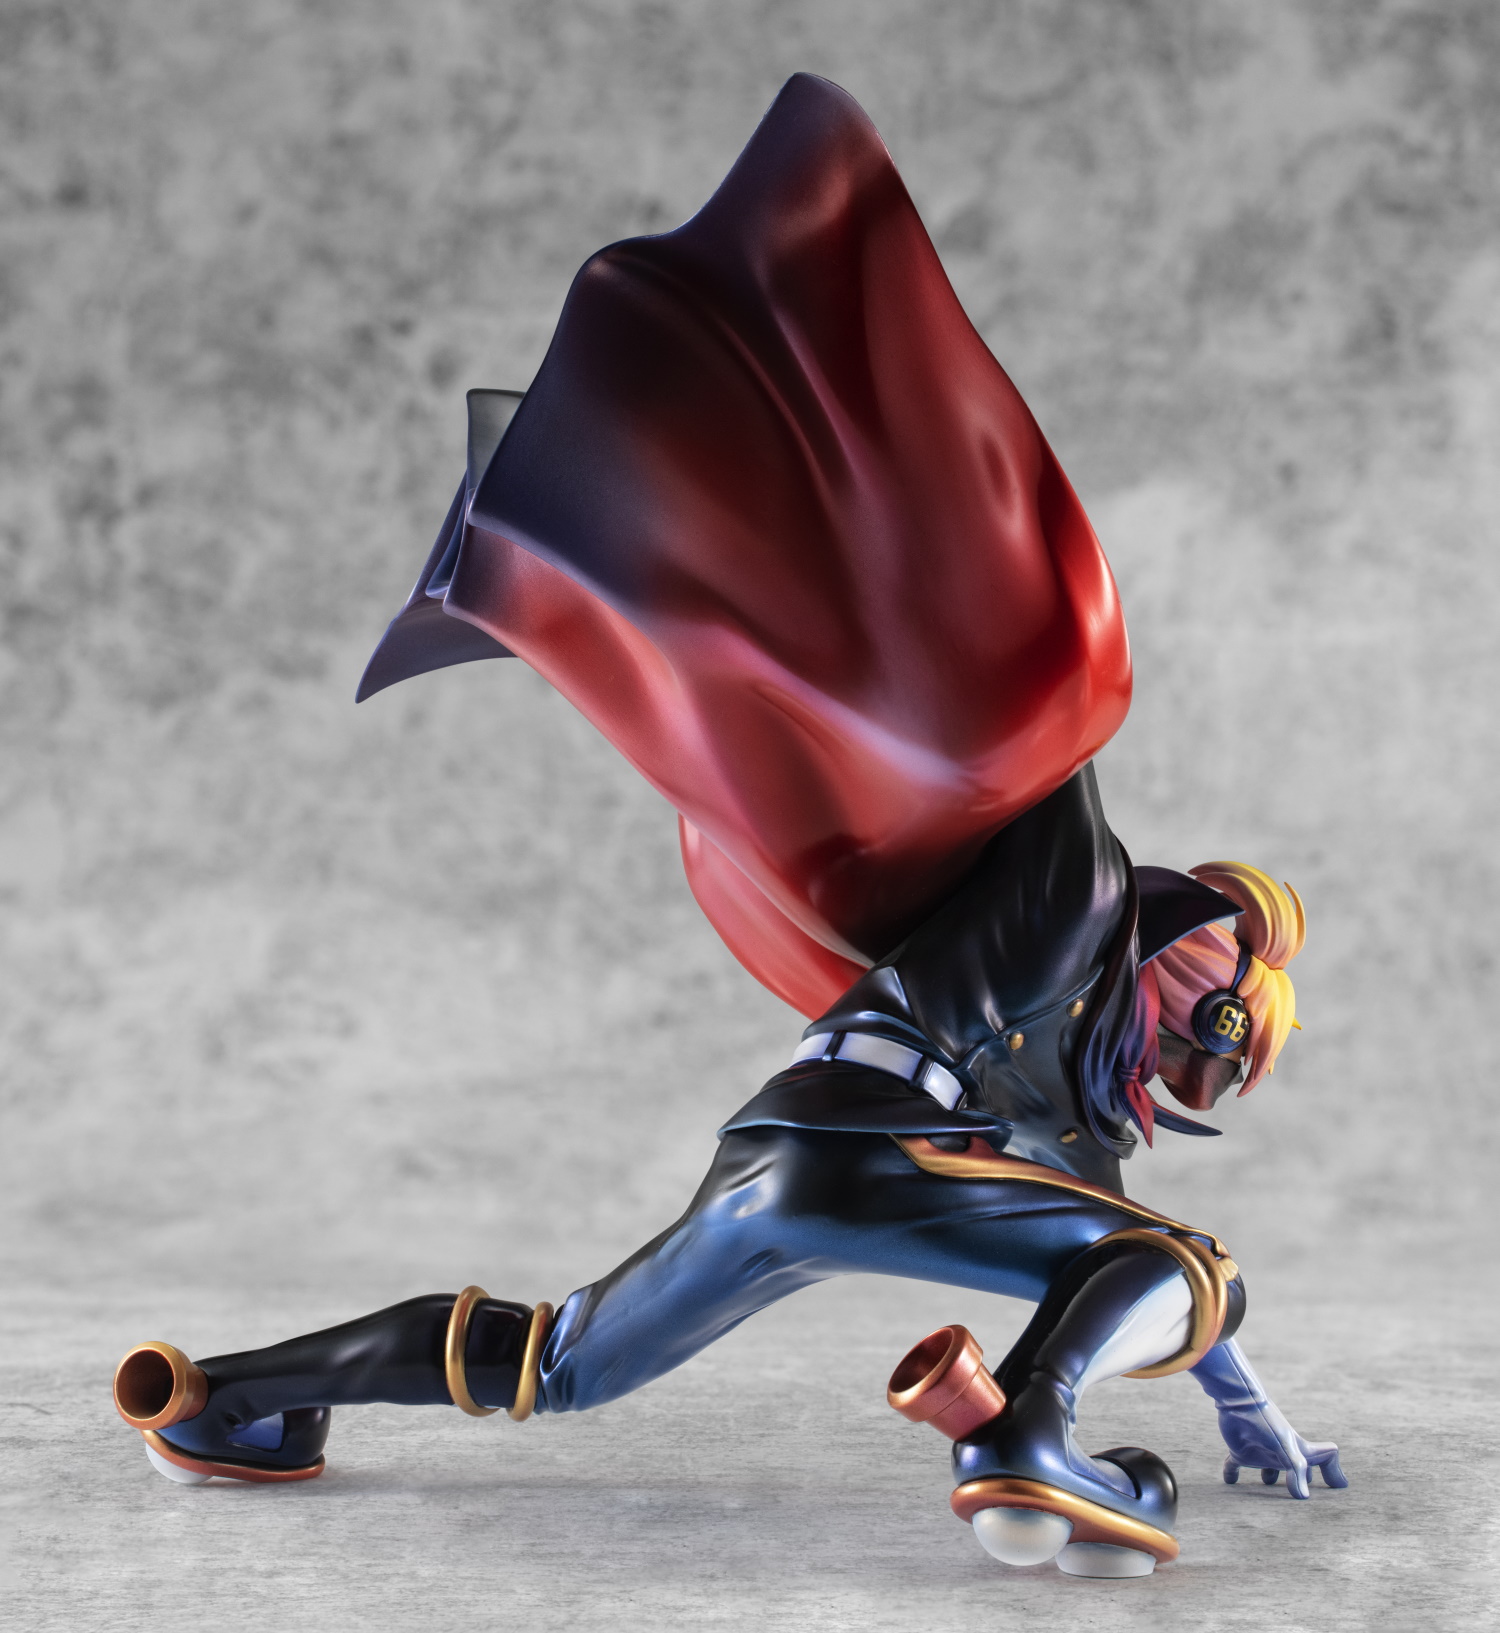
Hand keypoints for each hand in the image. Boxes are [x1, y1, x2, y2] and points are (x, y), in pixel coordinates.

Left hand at [1190, 1338, 1347, 1499]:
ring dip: (1269, 1479)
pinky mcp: (1240, 1452)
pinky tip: (1229, 1482)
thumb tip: (1303, 1498)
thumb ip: (1297, 1471)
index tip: (1339, 1486)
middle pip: (1297, 1468)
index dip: (1334, 1471)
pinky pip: (1234, 1466)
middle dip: (1302, 1480)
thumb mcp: (1287, 1448)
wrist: (1238, 1402)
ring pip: (1268, 1470)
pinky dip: (1231, 1474)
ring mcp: (1262, 1452)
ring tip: (1268, 1493)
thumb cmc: (1267, 1424)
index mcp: (1299, 1450)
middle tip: (1304, 1497)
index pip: (1325, 1458)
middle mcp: (1282, 1453)